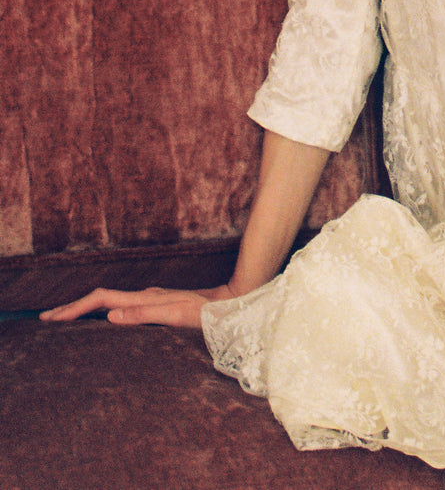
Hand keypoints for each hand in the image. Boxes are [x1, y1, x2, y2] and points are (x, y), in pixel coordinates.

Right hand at [39, 284, 233, 329]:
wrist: (227, 306)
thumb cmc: (204, 313)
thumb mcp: (174, 316)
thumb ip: (143, 315)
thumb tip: (109, 316)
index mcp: (143, 298)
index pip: (102, 300)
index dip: (76, 308)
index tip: (52, 319)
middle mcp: (144, 296)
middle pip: (100, 298)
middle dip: (72, 307)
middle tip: (45, 318)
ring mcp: (149, 300)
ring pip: (109, 302)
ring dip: (85, 309)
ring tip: (64, 318)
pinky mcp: (155, 306)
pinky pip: (120, 307)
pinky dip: (101, 312)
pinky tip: (101, 320)